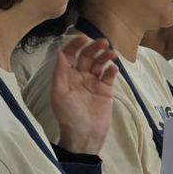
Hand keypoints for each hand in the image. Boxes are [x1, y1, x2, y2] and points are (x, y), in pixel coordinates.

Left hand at [51, 35, 117, 154]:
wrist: (85, 135)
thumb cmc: (69, 115)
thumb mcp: (59, 94)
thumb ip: (60, 73)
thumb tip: (60, 52)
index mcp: (66, 76)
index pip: (70, 55)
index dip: (75, 45)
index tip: (83, 38)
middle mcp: (80, 76)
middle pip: (87, 56)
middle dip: (94, 48)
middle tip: (104, 42)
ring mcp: (94, 82)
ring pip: (100, 63)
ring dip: (105, 56)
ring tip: (112, 53)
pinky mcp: (106, 89)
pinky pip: (109, 76)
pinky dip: (112, 70)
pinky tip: (113, 69)